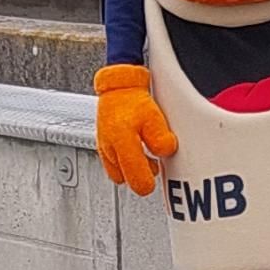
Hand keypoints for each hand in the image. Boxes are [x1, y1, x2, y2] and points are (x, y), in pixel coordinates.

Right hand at [92, 63, 175, 193]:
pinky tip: (136, 152)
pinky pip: (114, 163)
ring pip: (119, 173)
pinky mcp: (103, 145)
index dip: (148, 184)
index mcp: (123, 142)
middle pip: (127, 180)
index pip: (136, 181)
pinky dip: (125, 162)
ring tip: (146, 156)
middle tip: (154, 165)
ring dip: (133, 168)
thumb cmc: (133, 98)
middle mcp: (110, 148)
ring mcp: (105, 148)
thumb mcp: (155, 117)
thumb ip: (161, 139)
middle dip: (141, 176)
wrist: (118, 86)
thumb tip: (166, 152)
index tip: (156, 177)